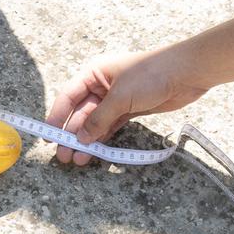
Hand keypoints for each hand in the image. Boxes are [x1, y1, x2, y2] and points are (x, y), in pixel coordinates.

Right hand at [45, 46, 211, 165]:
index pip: (68, 97)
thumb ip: (99, 119)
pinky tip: (95, 152)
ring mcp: (115, 99)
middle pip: (80, 113)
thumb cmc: (150, 75)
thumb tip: (81, 138)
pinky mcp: (129, 110)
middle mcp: (100, 86)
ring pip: (95, 123)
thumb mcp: (120, 97)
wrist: (186, 74)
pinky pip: (110, 126)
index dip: (56, 116)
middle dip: (71, 135)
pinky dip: (103, 139)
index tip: (47, 135)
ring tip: (78, 160)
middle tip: (63, 155)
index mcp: (93, 74)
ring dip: (87, 141)